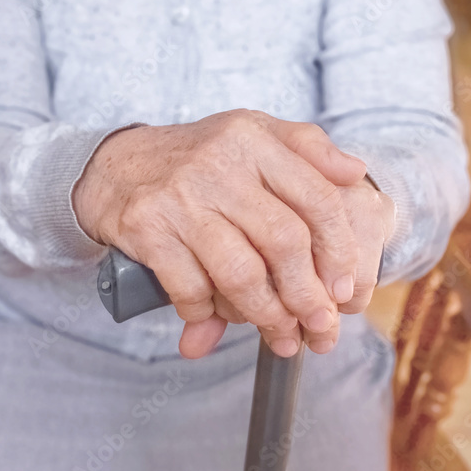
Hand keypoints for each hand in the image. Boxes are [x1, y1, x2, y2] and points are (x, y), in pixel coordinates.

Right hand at [73, 109, 367, 358]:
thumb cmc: (196, 159)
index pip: (316, 199)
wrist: (114, 165)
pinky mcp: (147, 228)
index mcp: (253, 139)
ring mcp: (180, 197)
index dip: (338, 252)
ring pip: (241, 273)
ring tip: (281, 336)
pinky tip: (215, 319)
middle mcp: (219, 164)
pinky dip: (208, 313)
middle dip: (307, 296)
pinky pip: (191, 287)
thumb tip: (356, 171)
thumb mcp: (252, 134)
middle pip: (284, 242)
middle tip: (320, 327)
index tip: (343, 289)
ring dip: (267, 315)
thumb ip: (308, 147)